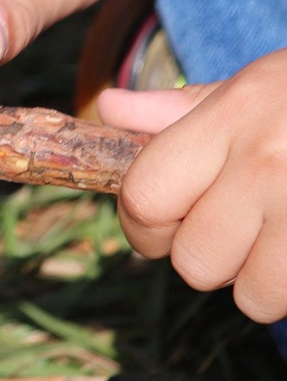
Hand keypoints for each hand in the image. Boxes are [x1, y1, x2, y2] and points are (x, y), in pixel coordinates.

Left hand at [98, 50, 286, 323]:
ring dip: (263, 281)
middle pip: (194, 261)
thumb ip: (184, 110)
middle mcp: (271, 163)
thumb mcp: (259, 84)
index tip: (165, 221)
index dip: (147, 222)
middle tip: (240, 229)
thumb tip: (111, 107)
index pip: (146, 197)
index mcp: (237, 115)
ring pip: (252, 296)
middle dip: (210, 256)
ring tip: (285, 239)